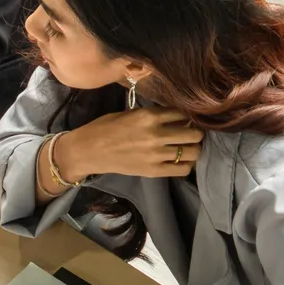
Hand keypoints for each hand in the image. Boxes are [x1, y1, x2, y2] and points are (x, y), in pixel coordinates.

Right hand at [51, 109, 202, 183]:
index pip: (182, 113)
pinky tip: (180, 161)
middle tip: (190, 133)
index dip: (186, 116)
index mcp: (149, 116)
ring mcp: (156, 155)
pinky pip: (182, 169)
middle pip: (194, 133)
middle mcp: (156, 135)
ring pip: (192, 151)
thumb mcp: (130, 113)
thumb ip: (153, 115)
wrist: (88, 151)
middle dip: (195, 132)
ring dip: (193, 148)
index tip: (185, 119)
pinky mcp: (153, 171)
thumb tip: (176, 117)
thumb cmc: (105, 128)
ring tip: (187, 147)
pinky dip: (186, 164)